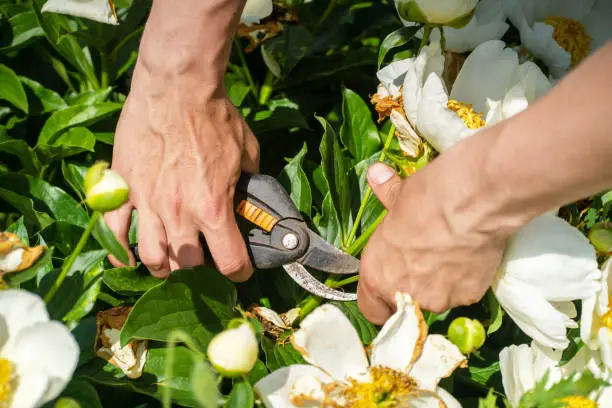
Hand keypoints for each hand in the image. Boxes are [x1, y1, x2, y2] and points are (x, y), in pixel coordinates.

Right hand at [105, 65, 258, 280]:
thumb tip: (252, 197)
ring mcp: (147, 204)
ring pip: (151, 257)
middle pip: (187, 267)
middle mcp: (179, 214)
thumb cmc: (216, 117)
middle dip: (200, 269)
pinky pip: (114, 232)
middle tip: (203, 259)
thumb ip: (249, 183)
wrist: (177, 88)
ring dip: (163, 266)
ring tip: (169, 262)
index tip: (241, 270)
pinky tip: (129, 256)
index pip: (230, 263)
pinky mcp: (123, 189)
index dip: (240, 272)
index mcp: (213, 209)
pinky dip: (121, 250)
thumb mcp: (247, 152)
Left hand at [357, 158, 510, 323]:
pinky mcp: (468, 297)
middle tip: (425, 257)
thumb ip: (385, 194)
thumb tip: (375, 173)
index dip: (380, 299)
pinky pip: (464, 291)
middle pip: (406, 303)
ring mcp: (438, 300)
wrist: (470, 204)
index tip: (389, 284)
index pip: (371, 309)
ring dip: (441, 281)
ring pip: (437, 297)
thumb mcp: (398, 196)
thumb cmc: (424, 200)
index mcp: (378, 276)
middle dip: (414, 285)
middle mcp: (404, 295)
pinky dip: (466, 278)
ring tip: (451, 251)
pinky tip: (470, 254)